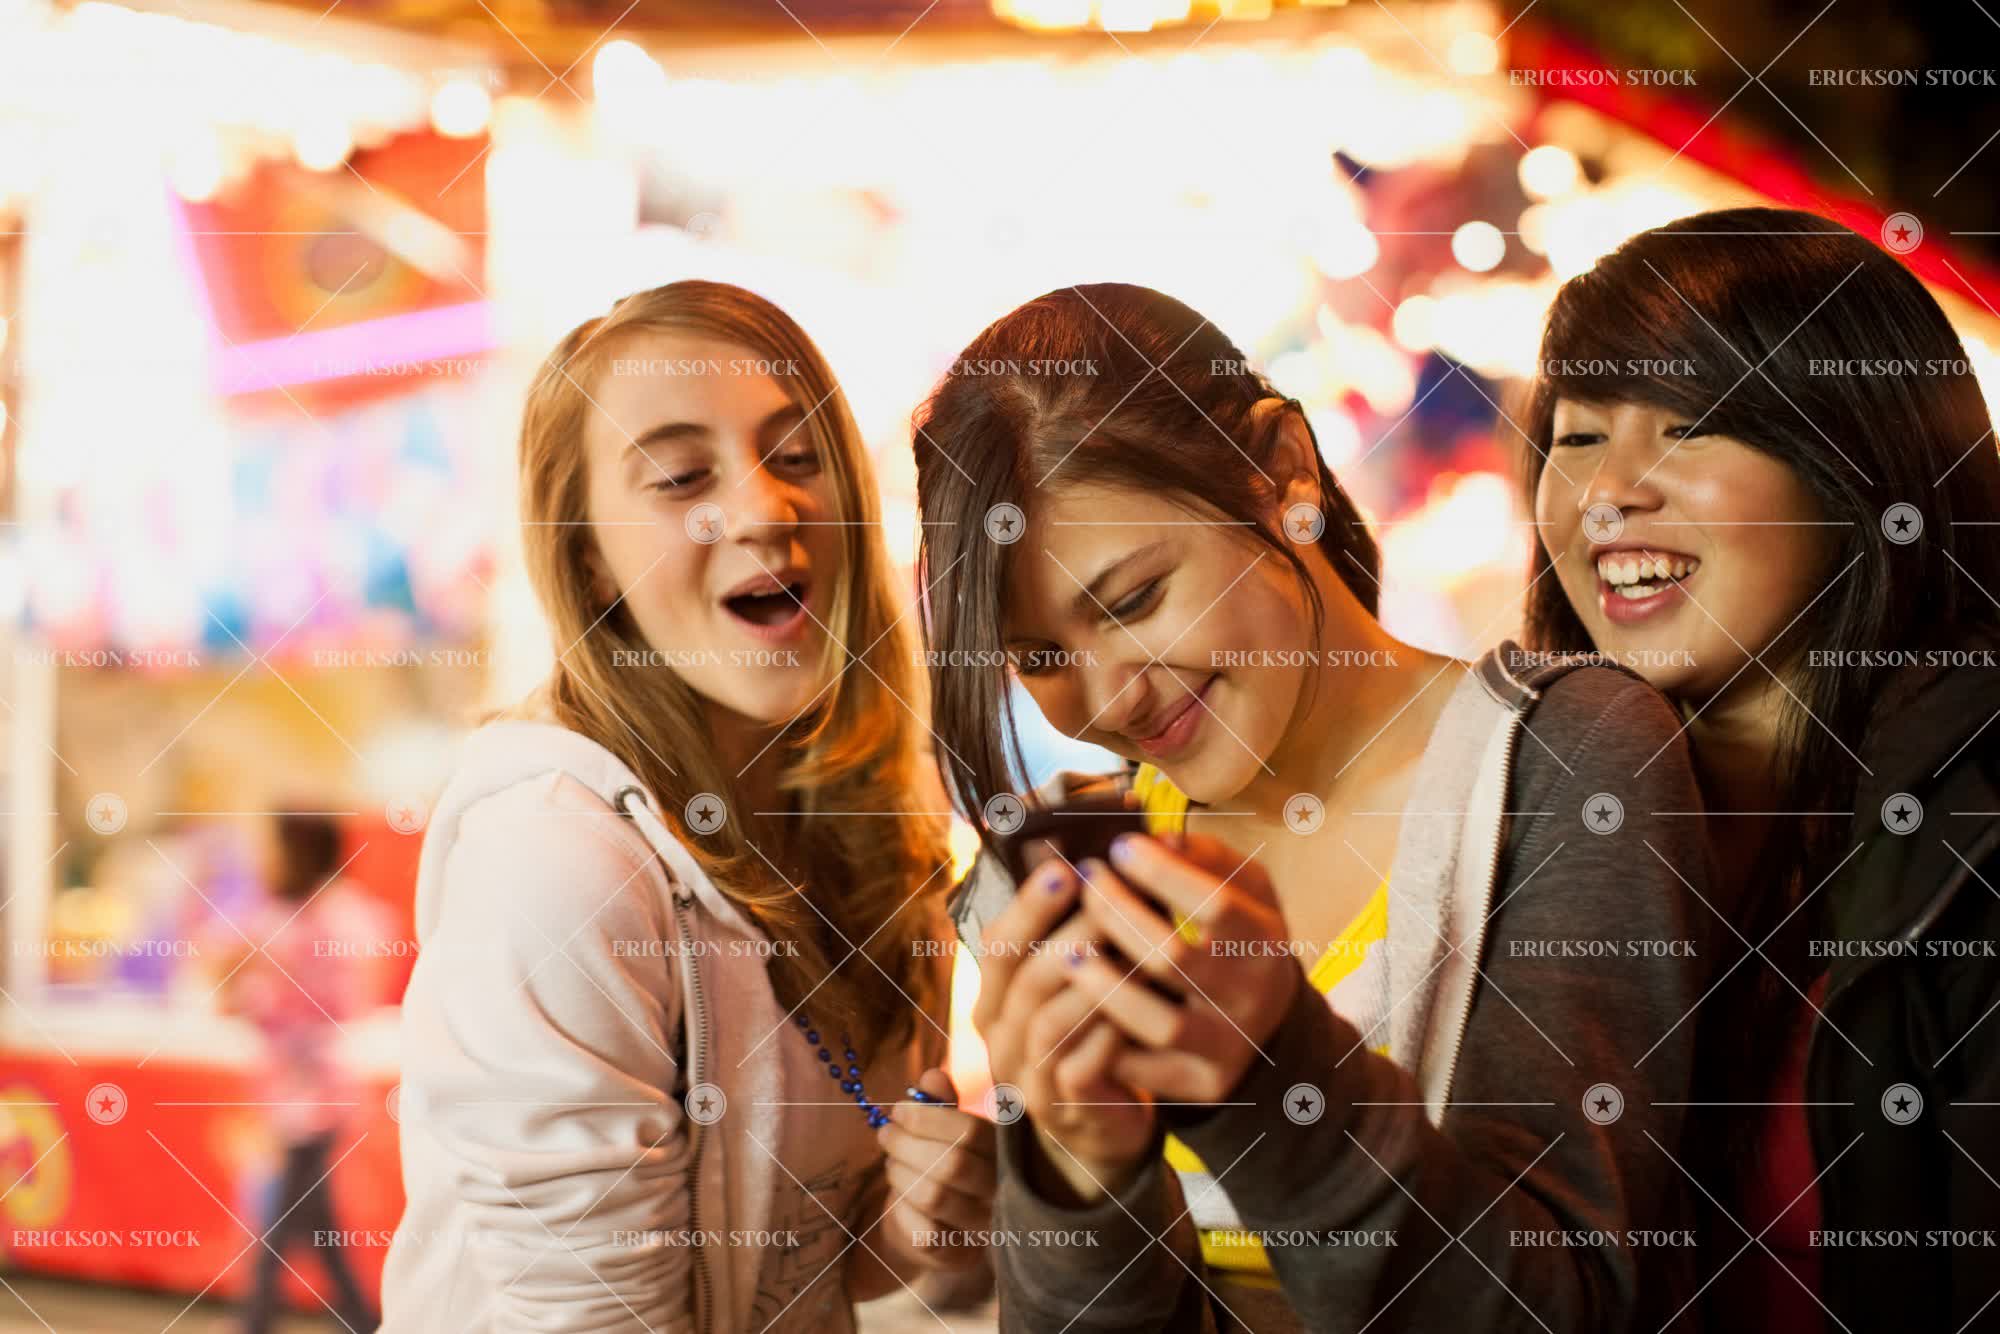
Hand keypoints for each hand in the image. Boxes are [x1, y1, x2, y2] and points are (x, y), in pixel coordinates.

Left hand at [874, 1068, 996, 1270]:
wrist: (930, 1220)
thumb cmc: (939, 1160)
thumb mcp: (943, 1127)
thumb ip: (940, 1101)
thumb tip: (932, 1077)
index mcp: (1005, 1151)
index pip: (971, 1132)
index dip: (928, 1118)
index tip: (898, 1110)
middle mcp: (1003, 1192)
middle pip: (952, 1165)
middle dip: (908, 1144)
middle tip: (885, 1133)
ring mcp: (984, 1228)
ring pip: (935, 1197)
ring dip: (901, 1172)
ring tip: (890, 1161)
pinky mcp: (961, 1256)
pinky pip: (924, 1232)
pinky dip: (902, 1208)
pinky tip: (898, 1193)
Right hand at [970, 854, 1154, 1202]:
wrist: (1100, 1122)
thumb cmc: (1089, 1035)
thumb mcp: (1071, 984)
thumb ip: (1070, 937)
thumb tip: (1092, 863)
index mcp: (995, 997)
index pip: (998, 943)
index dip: (1029, 905)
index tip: (1065, 866)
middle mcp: (999, 1035)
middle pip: (1024, 977)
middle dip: (1068, 933)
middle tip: (1109, 899)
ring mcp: (1025, 1075)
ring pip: (1047, 1023)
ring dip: (1091, 984)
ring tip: (1131, 950)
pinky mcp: (1060, 1109)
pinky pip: (1075, 1071)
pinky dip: (1102, 1040)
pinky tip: (1131, 1015)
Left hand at [1067, 833, 1302, 1109]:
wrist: (1266, 1024)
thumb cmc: (1237, 938)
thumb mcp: (1245, 891)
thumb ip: (1209, 857)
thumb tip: (1160, 840)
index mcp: (1265, 942)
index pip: (1216, 905)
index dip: (1162, 875)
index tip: (1119, 847)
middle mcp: (1252, 997)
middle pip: (1174, 959)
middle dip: (1116, 916)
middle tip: (1084, 885)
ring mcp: (1226, 1045)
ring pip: (1155, 1021)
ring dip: (1102, 983)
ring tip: (1067, 950)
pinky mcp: (1200, 1083)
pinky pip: (1142, 1065)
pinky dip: (1103, 1037)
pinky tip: (1075, 1005)